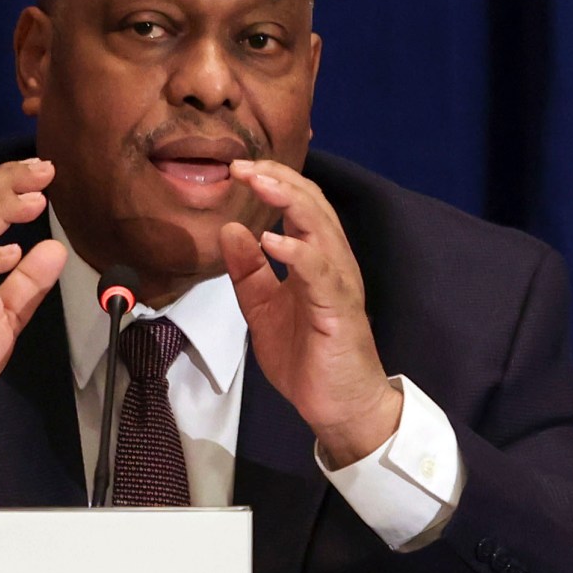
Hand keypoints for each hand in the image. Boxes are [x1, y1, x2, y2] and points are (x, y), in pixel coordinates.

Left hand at [218, 160, 402, 464]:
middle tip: (242, 165)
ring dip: (288, 202)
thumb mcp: (263, 310)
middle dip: (278, 180)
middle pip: (313, 205)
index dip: (272, 182)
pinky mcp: (338, 310)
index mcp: (316, 260)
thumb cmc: (308, 360)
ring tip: (258, 184)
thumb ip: (248, 271)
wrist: (341, 407)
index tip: (237, 169)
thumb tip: (230, 229)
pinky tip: (272, 240)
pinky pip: (319, 272)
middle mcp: (333, 263)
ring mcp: (339, 284)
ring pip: (320, 228)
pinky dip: (296, 251)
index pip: (300, 206)